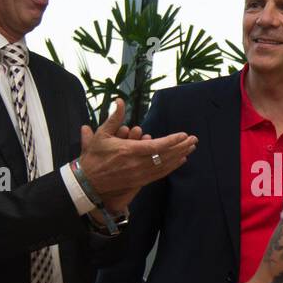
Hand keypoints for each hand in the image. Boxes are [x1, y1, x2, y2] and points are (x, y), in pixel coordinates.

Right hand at [78, 98, 196, 207]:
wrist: (88, 182)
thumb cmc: (94, 157)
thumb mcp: (101, 134)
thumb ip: (114, 117)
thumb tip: (119, 100)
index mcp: (129, 151)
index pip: (157, 146)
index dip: (172, 141)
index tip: (184, 135)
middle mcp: (137, 164)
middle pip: (165, 156)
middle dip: (181, 148)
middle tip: (194, 140)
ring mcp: (139, 174)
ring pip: (165, 166)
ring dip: (179, 157)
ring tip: (191, 149)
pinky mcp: (140, 182)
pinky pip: (159, 174)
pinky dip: (171, 167)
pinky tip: (180, 161)